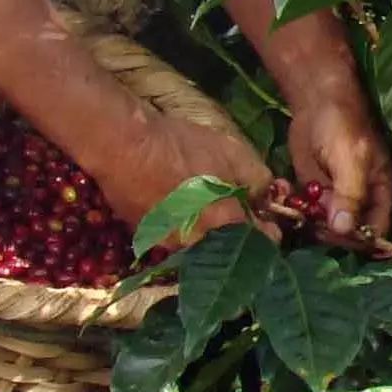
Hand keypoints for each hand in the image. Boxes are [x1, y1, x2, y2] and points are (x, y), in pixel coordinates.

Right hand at [94, 111, 273, 248]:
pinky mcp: (145, 237)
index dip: (268, 227)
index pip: (262, 242)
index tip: (265, 216)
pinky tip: (175, 201)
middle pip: (228, 245)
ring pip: (199, 243)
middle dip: (235, 229)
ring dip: (205, 227)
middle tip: (232, 204)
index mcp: (225, 226)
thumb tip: (264, 199)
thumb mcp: (232, 153)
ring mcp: (168, 244)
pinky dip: (180, 225)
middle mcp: (198, 245)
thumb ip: (258, 180)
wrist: (124, 146)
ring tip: (201, 201)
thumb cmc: (182, 148)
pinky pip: (173, 237)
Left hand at [288, 87, 391, 243]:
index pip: (377, 230)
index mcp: (380, 193)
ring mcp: (336, 197)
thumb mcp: (351, 160)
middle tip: (311, 222)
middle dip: (330, 234)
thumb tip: (345, 230)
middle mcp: (360, 200)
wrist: (315, 100)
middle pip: (350, 234)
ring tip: (297, 210)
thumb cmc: (342, 125)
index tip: (337, 239)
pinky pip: (309, 212)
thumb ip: (350, 196)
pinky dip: (298, 212)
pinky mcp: (315, 191)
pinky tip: (288, 199)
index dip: (361, 240)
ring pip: (326, 227)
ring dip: (310, 225)